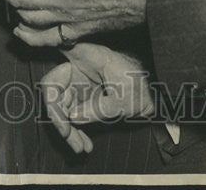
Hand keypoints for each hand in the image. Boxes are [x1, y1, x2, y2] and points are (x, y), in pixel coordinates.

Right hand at [40, 42, 155, 153]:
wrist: (156, 92)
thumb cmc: (143, 85)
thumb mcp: (126, 98)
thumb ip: (100, 108)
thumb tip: (73, 118)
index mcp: (87, 58)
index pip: (57, 71)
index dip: (50, 95)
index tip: (60, 118)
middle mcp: (77, 69)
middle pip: (55, 95)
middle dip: (60, 120)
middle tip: (70, 139)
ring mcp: (79, 83)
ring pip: (62, 108)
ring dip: (69, 130)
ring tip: (80, 147)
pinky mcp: (83, 97)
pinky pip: (73, 115)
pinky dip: (77, 130)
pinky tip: (84, 144)